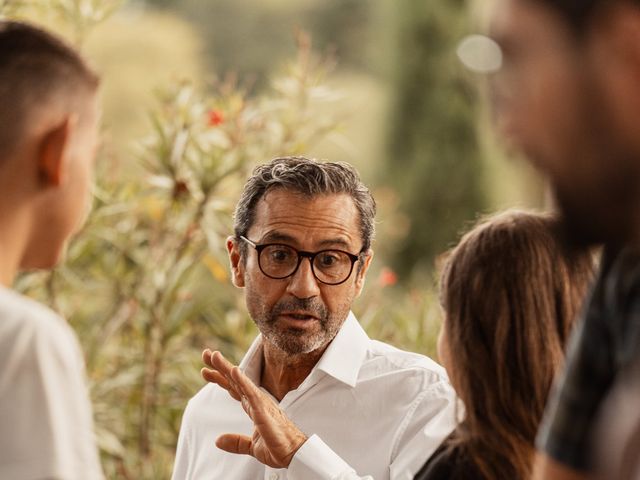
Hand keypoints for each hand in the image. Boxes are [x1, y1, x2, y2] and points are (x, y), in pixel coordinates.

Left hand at [201, 349, 307, 468]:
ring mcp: (260, 403)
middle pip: (235, 380)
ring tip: (214, 356)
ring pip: (240, 382)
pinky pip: (251, 392)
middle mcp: (256, 401)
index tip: (205, 370)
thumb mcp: (253, 447)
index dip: (220, 378)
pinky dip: (242, 381)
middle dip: (220, 366)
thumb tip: (218, 440)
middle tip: (205, 353)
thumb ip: (236, 442)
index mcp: (253, 407)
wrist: (294, 455)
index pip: (234, 388)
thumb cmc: (279, 448)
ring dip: (227, 368)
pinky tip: (234, 371)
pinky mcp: (264, 410)